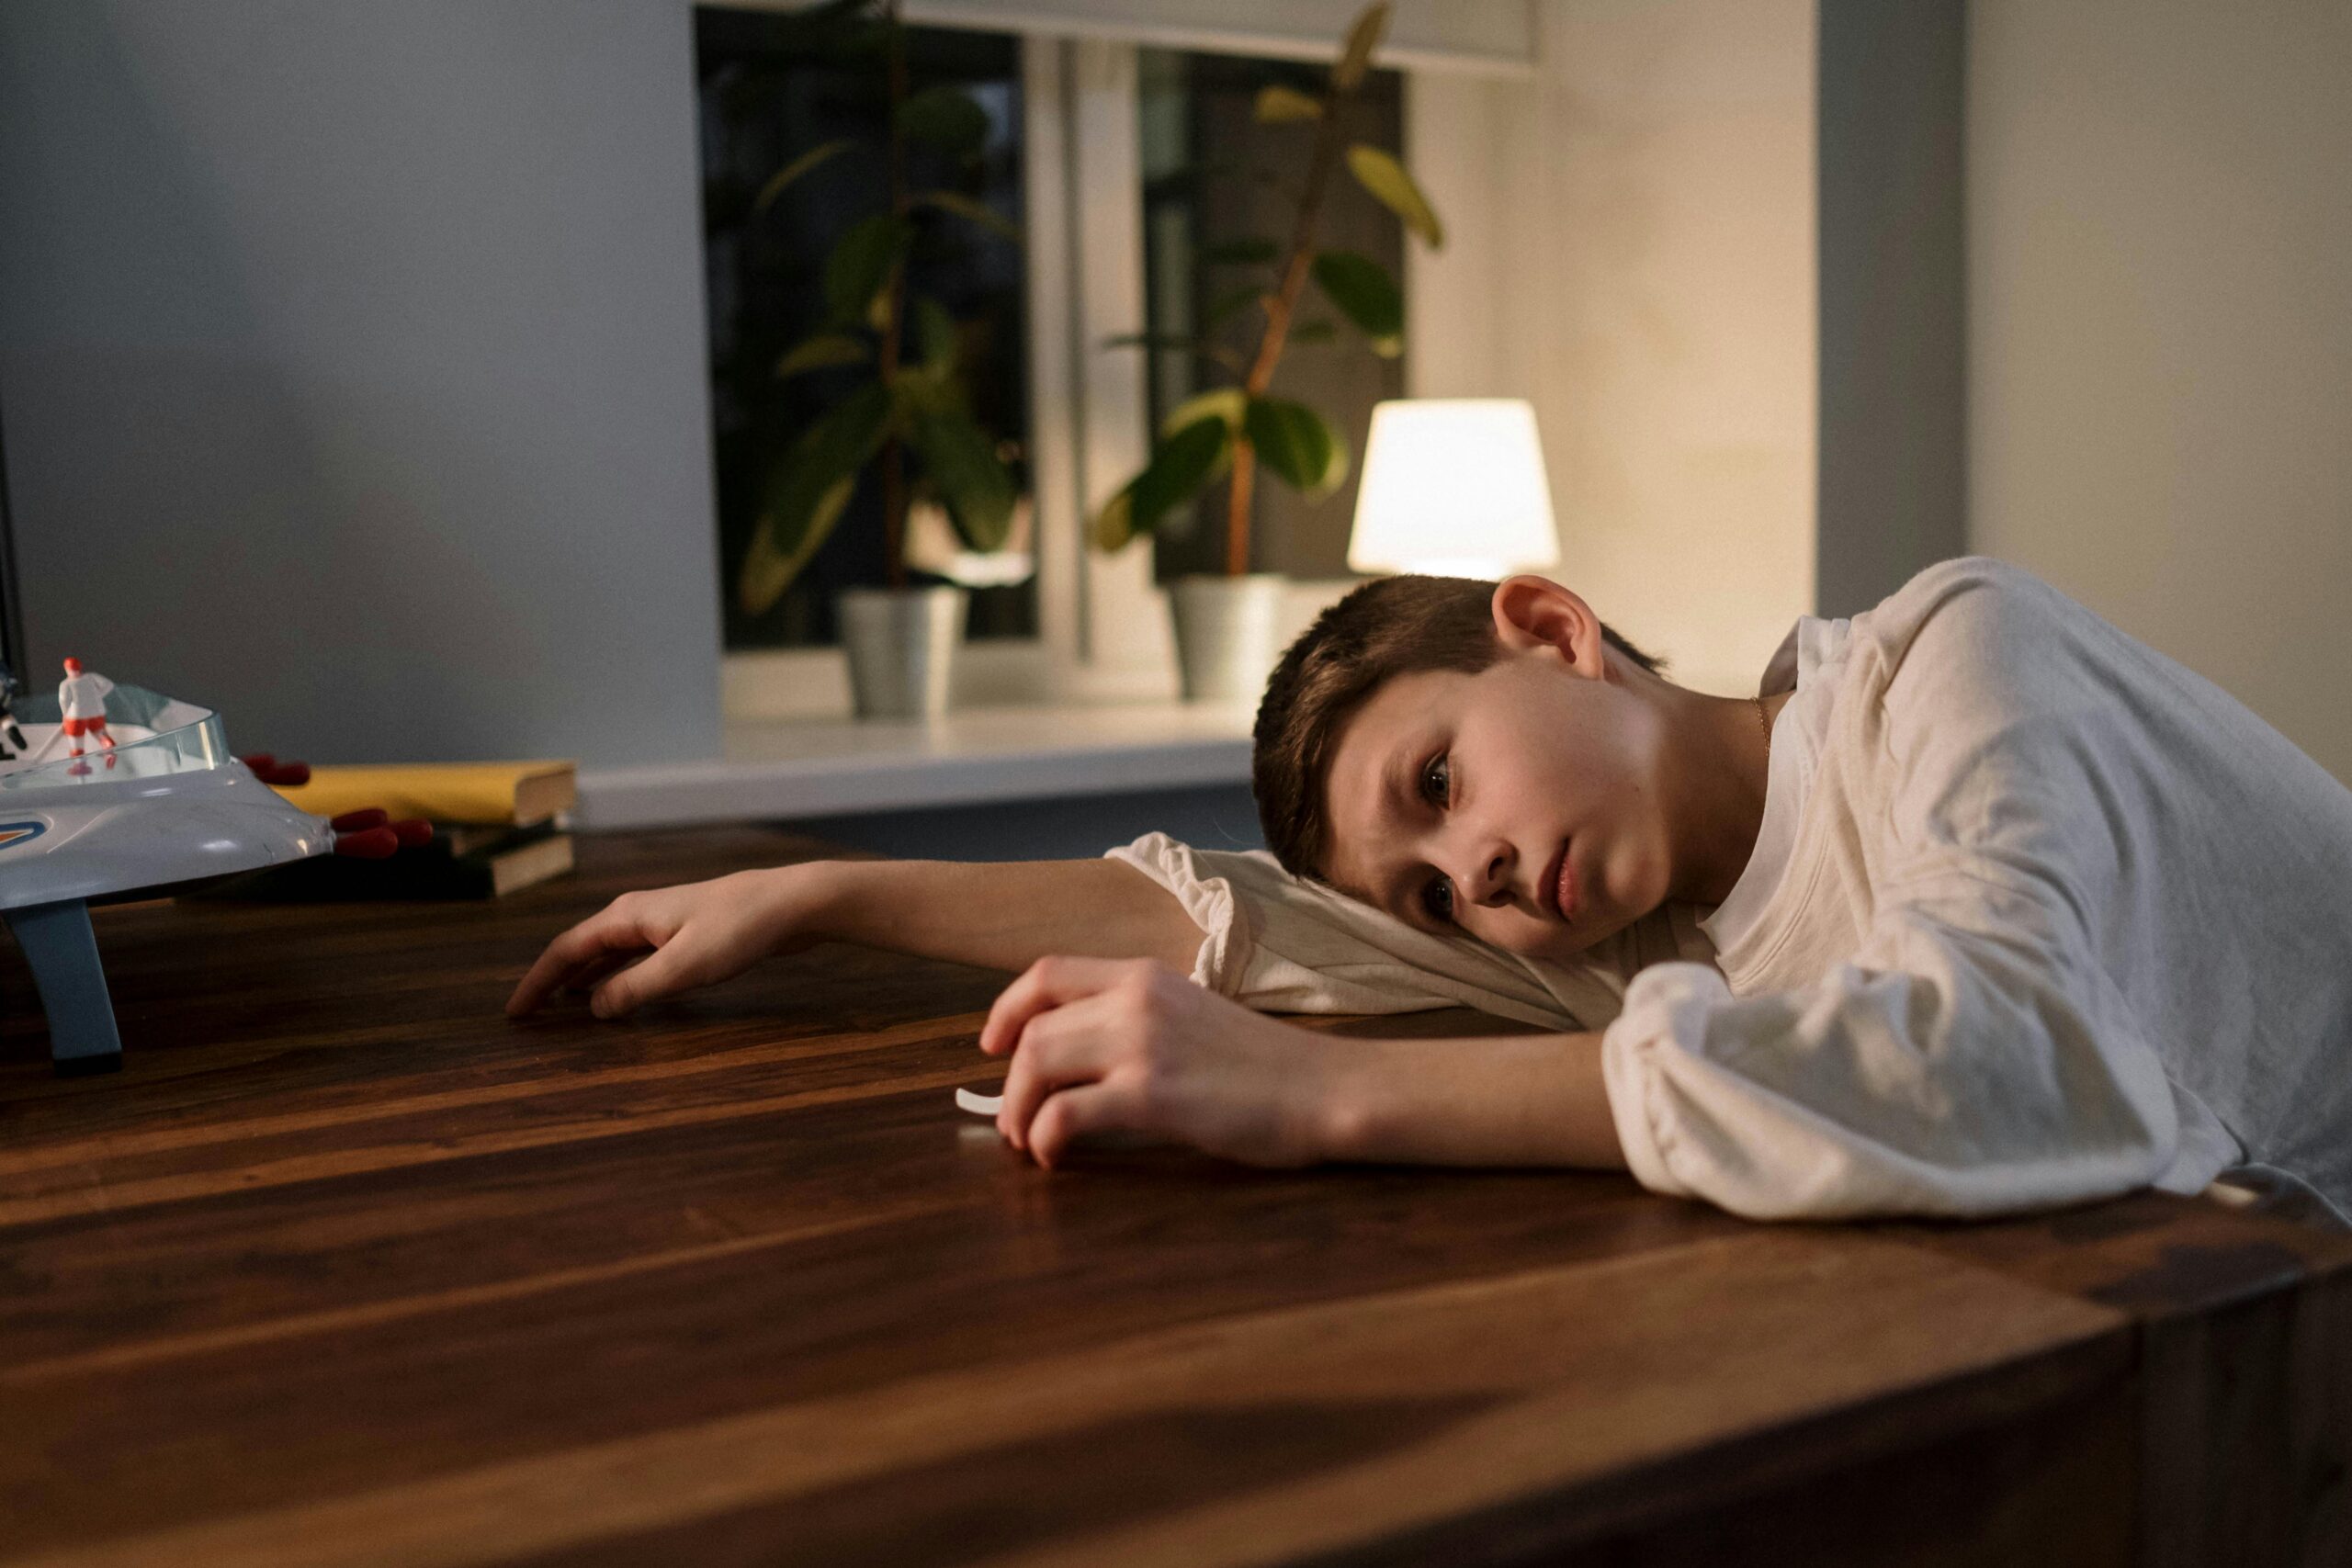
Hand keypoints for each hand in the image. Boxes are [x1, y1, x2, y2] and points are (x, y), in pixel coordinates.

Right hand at [505, 866, 830, 1018]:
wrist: (792, 902)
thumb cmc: (739, 930)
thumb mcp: (683, 968)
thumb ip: (634, 990)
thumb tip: (592, 1009)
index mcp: (626, 916)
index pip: (565, 950)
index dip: (537, 982)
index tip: (514, 1012)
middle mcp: (636, 914)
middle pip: (581, 949)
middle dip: (552, 980)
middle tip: (528, 1014)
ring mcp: (661, 921)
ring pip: (608, 953)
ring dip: (583, 978)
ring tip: (561, 1006)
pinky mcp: (685, 932)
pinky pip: (634, 956)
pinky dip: (615, 975)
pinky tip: (617, 992)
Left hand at [979, 956, 1336, 1167]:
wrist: (1326, 1089)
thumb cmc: (1269, 1065)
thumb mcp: (1195, 1016)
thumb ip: (1139, 1024)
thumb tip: (1077, 1064)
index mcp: (1146, 975)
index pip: (1046, 973)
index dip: (1006, 1010)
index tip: (991, 1046)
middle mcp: (1137, 999)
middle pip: (1034, 1028)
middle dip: (1009, 1079)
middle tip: (1012, 1119)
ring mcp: (1143, 1044)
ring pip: (1037, 1064)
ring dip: (1018, 1110)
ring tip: (1027, 1142)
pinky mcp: (1153, 1094)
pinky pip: (1065, 1114)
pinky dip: (1045, 1138)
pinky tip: (1055, 1156)